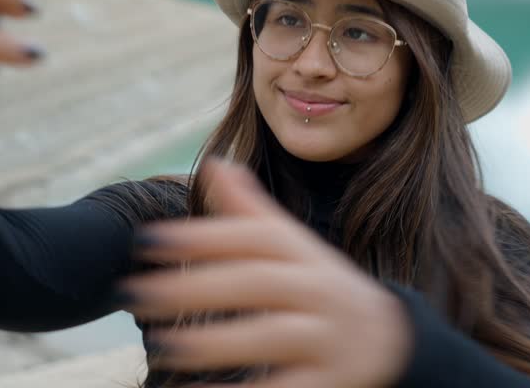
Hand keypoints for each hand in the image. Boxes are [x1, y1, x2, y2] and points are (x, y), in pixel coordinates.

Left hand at [117, 160, 412, 387]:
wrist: (394, 342)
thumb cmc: (325, 289)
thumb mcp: (297, 249)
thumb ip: (253, 213)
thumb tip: (216, 163)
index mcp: (306, 254)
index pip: (256, 236)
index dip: (205, 235)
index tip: (149, 239)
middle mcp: (321, 289)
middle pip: (258, 282)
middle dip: (196, 285)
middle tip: (134, 294)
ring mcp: (329, 336)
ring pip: (272, 334)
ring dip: (215, 341)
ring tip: (163, 345)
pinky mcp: (331, 380)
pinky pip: (285, 387)